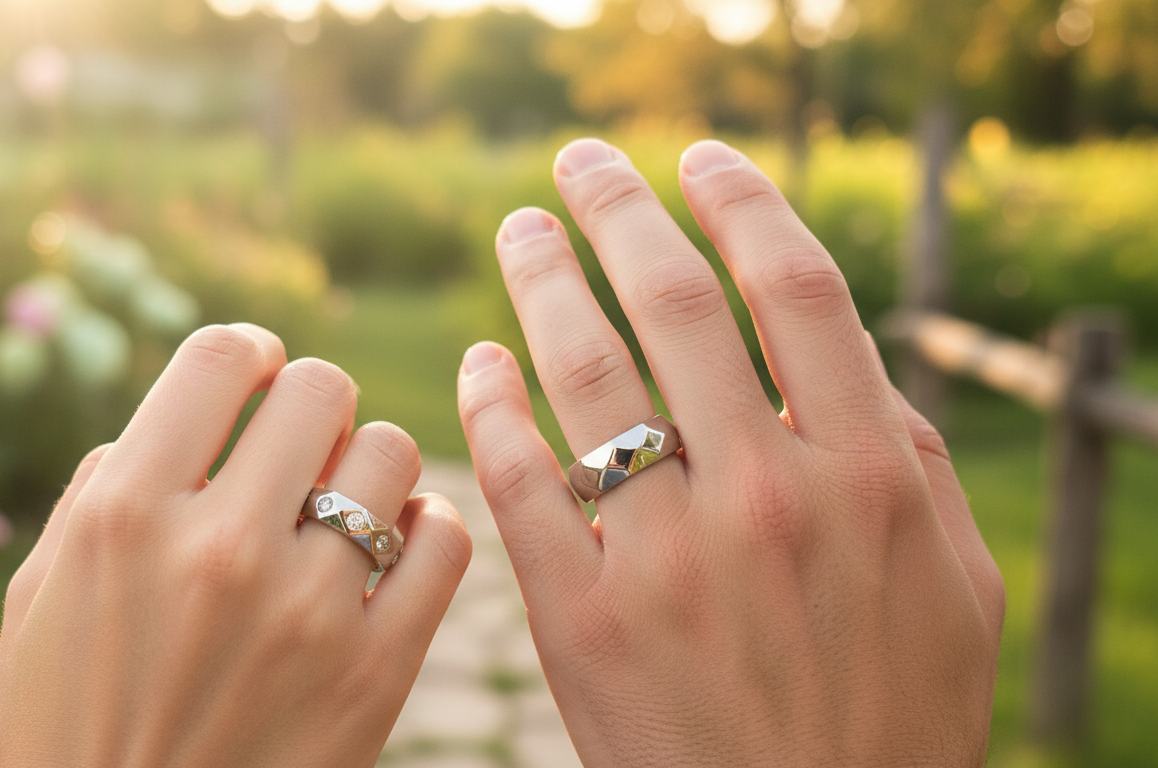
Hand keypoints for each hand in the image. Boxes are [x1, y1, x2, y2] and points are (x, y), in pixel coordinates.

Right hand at [0, 324, 470, 766]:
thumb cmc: (70, 728)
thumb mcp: (43, 597)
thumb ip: (106, 487)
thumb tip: (191, 413)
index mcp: (123, 516)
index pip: (218, 358)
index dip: (248, 352)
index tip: (258, 373)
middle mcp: (218, 548)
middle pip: (320, 389)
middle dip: (314, 404)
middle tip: (305, 443)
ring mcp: (305, 611)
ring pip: (393, 454)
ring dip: (371, 465)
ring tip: (347, 502)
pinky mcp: (376, 672)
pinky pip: (446, 544)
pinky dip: (429, 528)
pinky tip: (400, 542)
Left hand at [457, 139, 1003, 765]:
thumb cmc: (891, 715)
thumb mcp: (952, 582)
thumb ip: (909, 460)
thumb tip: (844, 359)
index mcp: (868, 473)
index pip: (796, 288)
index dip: (743, 202)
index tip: (701, 158)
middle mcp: (768, 496)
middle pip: (675, 304)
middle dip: (621, 209)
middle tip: (580, 162)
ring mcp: (669, 557)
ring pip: (586, 375)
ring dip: (544, 282)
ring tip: (520, 230)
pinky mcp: (584, 618)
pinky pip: (523, 482)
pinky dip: (491, 406)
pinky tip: (481, 362)